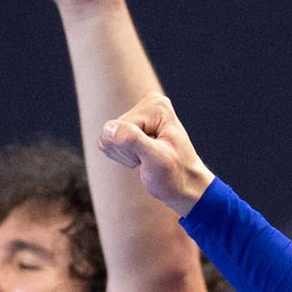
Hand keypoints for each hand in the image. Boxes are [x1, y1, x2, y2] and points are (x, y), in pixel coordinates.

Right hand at [97, 94, 215, 213]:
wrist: (185, 187)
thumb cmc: (175, 175)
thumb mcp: (157, 159)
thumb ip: (133, 140)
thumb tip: (109, 128)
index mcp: (156, 105)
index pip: (119, 126)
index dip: (130, 148)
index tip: (154, 154)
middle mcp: (148, 104)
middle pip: (111, 129)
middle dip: (128, 151)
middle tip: (151, 159)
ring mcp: (138, 115)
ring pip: (107, 137)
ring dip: (125, 155)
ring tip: (148, 158)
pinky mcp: (129, 127)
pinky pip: (106, 142)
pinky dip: (121, 156)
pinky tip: (141, 157)